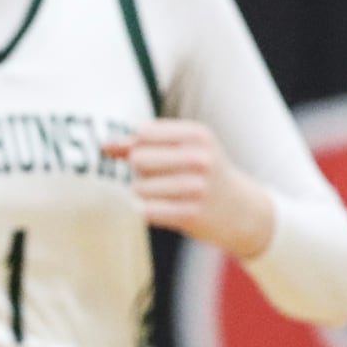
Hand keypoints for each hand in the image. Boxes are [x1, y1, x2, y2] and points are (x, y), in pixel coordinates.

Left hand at [102, 119, 273, 258]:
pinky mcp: (190, 214)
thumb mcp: (182, 148)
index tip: (154, 156)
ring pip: (138, 187)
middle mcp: (200, 158)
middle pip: (138, 159)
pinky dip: (146, 211)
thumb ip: (140, 144)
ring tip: (165, 195)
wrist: (243, 211)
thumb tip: (103, 146)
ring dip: (143, 194)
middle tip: (160, 178)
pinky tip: (162, 210)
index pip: (143, 133)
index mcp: (197, 135)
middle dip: (140, 171)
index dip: (139, 146)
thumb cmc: (203, 174)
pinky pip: (145, 210)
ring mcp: (197, 187)